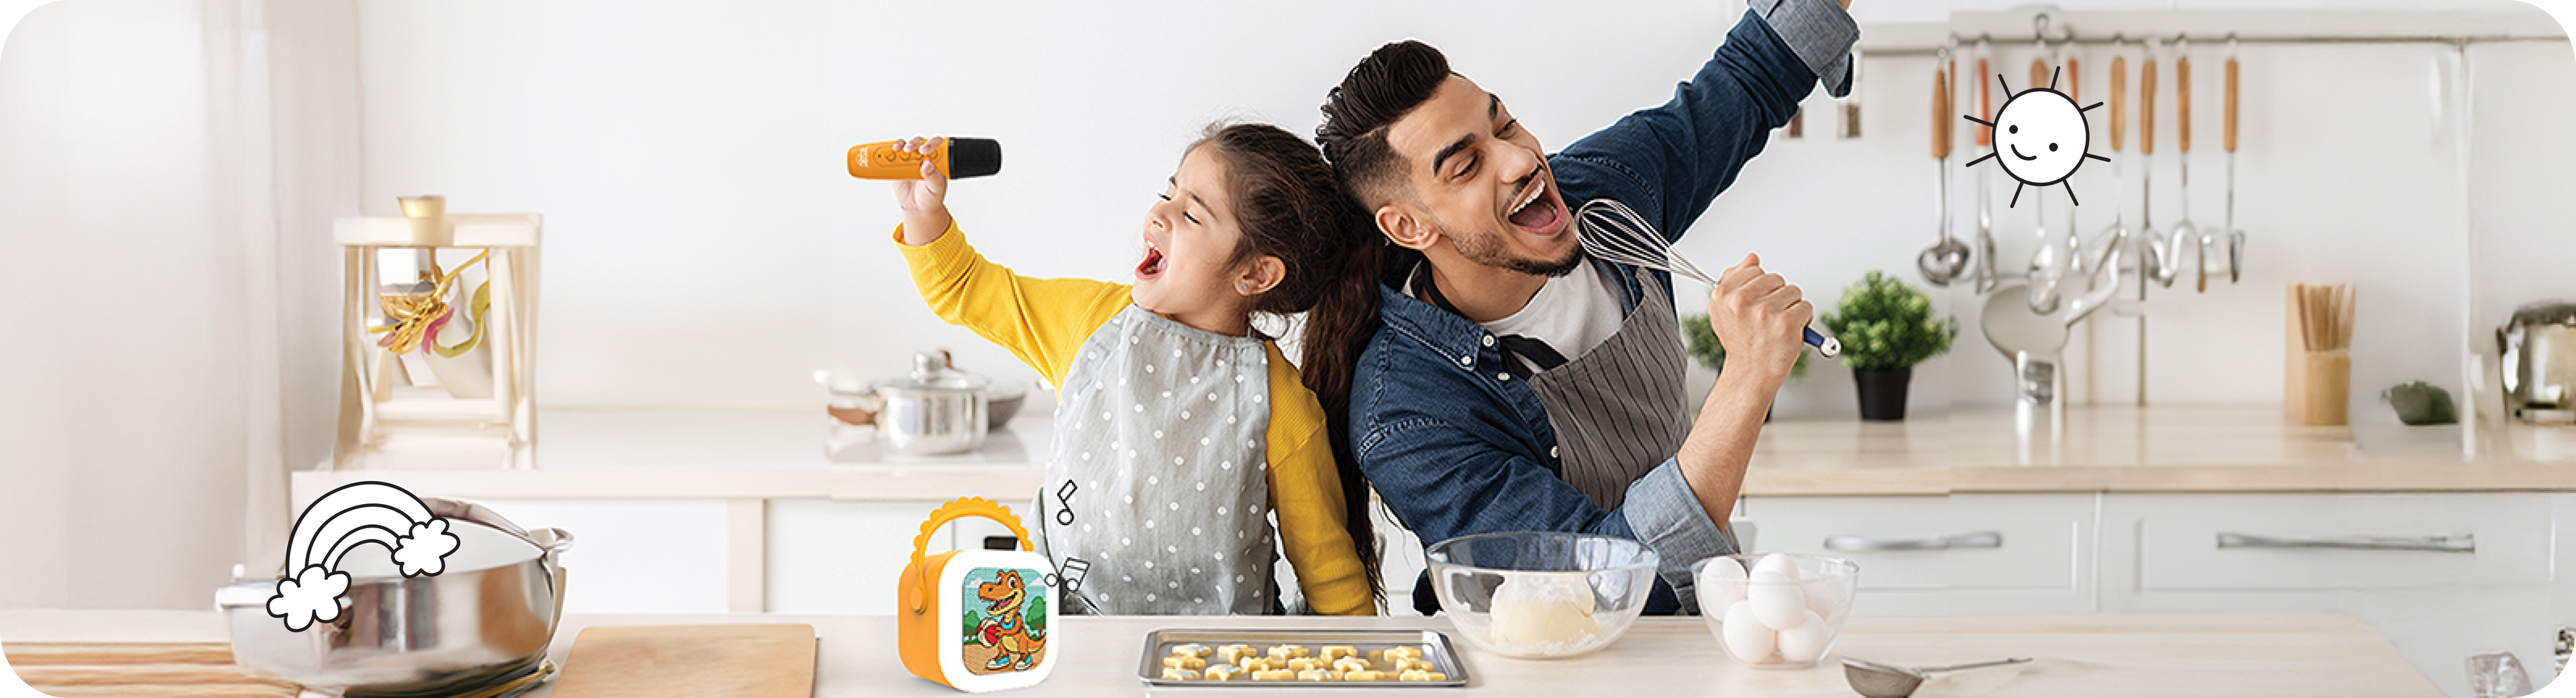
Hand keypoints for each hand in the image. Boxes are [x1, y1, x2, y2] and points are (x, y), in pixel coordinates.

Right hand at [892, 137, 952, 243]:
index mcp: (937, 160)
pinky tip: (892, 151)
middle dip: (916, 143)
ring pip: (907, 145)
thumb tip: (928, 164)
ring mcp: (911, 160)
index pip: (937, 145)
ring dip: (903, 144)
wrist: (917, 207)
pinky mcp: (899, 165)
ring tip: (901, 150)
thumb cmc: (930, 197)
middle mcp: (924, 157)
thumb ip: (933, 177)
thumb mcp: (935, 188)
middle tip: (911, 149)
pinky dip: (891, 150)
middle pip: (920, 142)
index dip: (932, 142)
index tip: (925, 150)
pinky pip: (894, 155)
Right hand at [1706, 253, 1810, 381]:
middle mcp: (1742, 301)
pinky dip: (1803, 320)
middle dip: (1777, 296)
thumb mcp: (1724, 308)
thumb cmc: (1741, 341)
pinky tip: (1789, 332)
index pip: (1755, 269)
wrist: (1750, 374)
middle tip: (1767, 319)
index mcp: (1723, 294)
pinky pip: (1806, 307)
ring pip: (1793, 291)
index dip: (1760, 288)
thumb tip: (1752, 257)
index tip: (1755, 305)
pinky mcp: (1787, 323)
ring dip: (1791, 307)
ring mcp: (1765, 312)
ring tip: (1777, 326)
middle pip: (1776, 278)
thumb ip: (1735, 278)